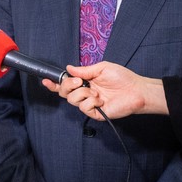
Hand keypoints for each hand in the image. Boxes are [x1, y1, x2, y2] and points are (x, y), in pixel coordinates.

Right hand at [42, 62, 166, 119]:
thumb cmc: (122, 78)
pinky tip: (100, 100)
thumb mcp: (101, 68)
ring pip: (72, 100)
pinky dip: (90, 102)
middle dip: (67, 85)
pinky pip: (83, 107)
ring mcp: (89, 104)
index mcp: (85, 82)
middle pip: (64, 92)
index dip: (54, 84)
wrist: (136, 90)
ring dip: (82, 93)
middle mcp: (84, 93)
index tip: (46, 80)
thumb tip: (68, 69)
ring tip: (96, 92)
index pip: (65, 84)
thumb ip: (83, 70)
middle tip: (79, 81)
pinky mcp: (95, 113)